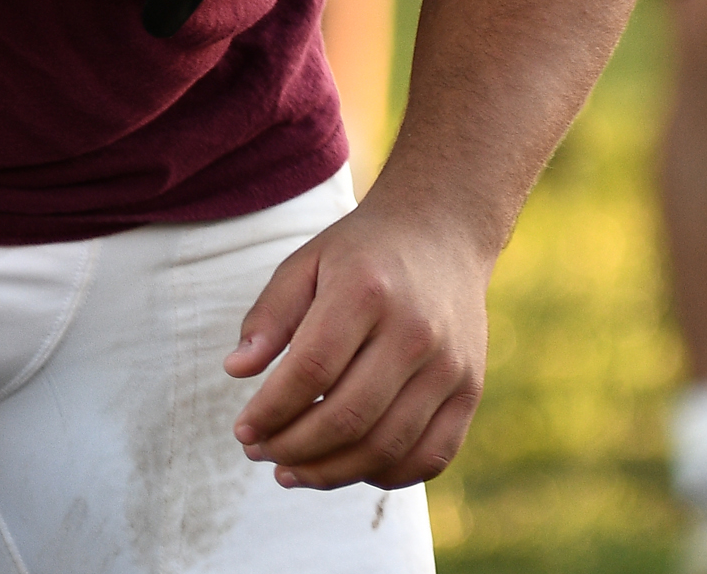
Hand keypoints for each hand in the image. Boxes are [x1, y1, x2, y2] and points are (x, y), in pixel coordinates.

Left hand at [224, 196, 488, 489]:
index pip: (310, 371)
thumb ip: (270, 314)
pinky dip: (384, 475)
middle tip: (259, 452)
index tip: (242, 431)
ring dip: (330, 472)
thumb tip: (236, 371)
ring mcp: (449, 365)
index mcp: (365, 290)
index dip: (271, 410)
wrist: (441, 230)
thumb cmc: (361, 252)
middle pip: (347, 417)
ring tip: (290, 470)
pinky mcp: (471, 390)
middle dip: (292, 447)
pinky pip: (429, 457)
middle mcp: (413, 330)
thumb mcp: (307, 262)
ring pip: (385, 447)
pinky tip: (347, 468)